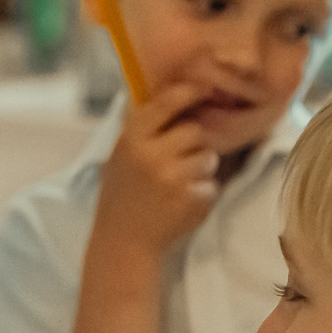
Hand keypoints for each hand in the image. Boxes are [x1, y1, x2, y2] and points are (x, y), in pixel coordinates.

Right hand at [92, 81, 221, 259]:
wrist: (123, 243)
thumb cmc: (121, 195)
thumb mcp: (119, 156)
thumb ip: (141, 129)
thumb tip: (170, 93)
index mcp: (132, 140)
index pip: (167, 102)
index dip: (189, 92)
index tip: (203, 89)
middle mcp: (152, 156)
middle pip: (195, 131)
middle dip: (194, 143)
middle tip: (181, 158)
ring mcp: (174, 179)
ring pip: (208, 157)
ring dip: (201, 168)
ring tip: (179, 183)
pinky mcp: (192, 200)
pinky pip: (212, 184)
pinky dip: (203, 192)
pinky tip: (182, 202)